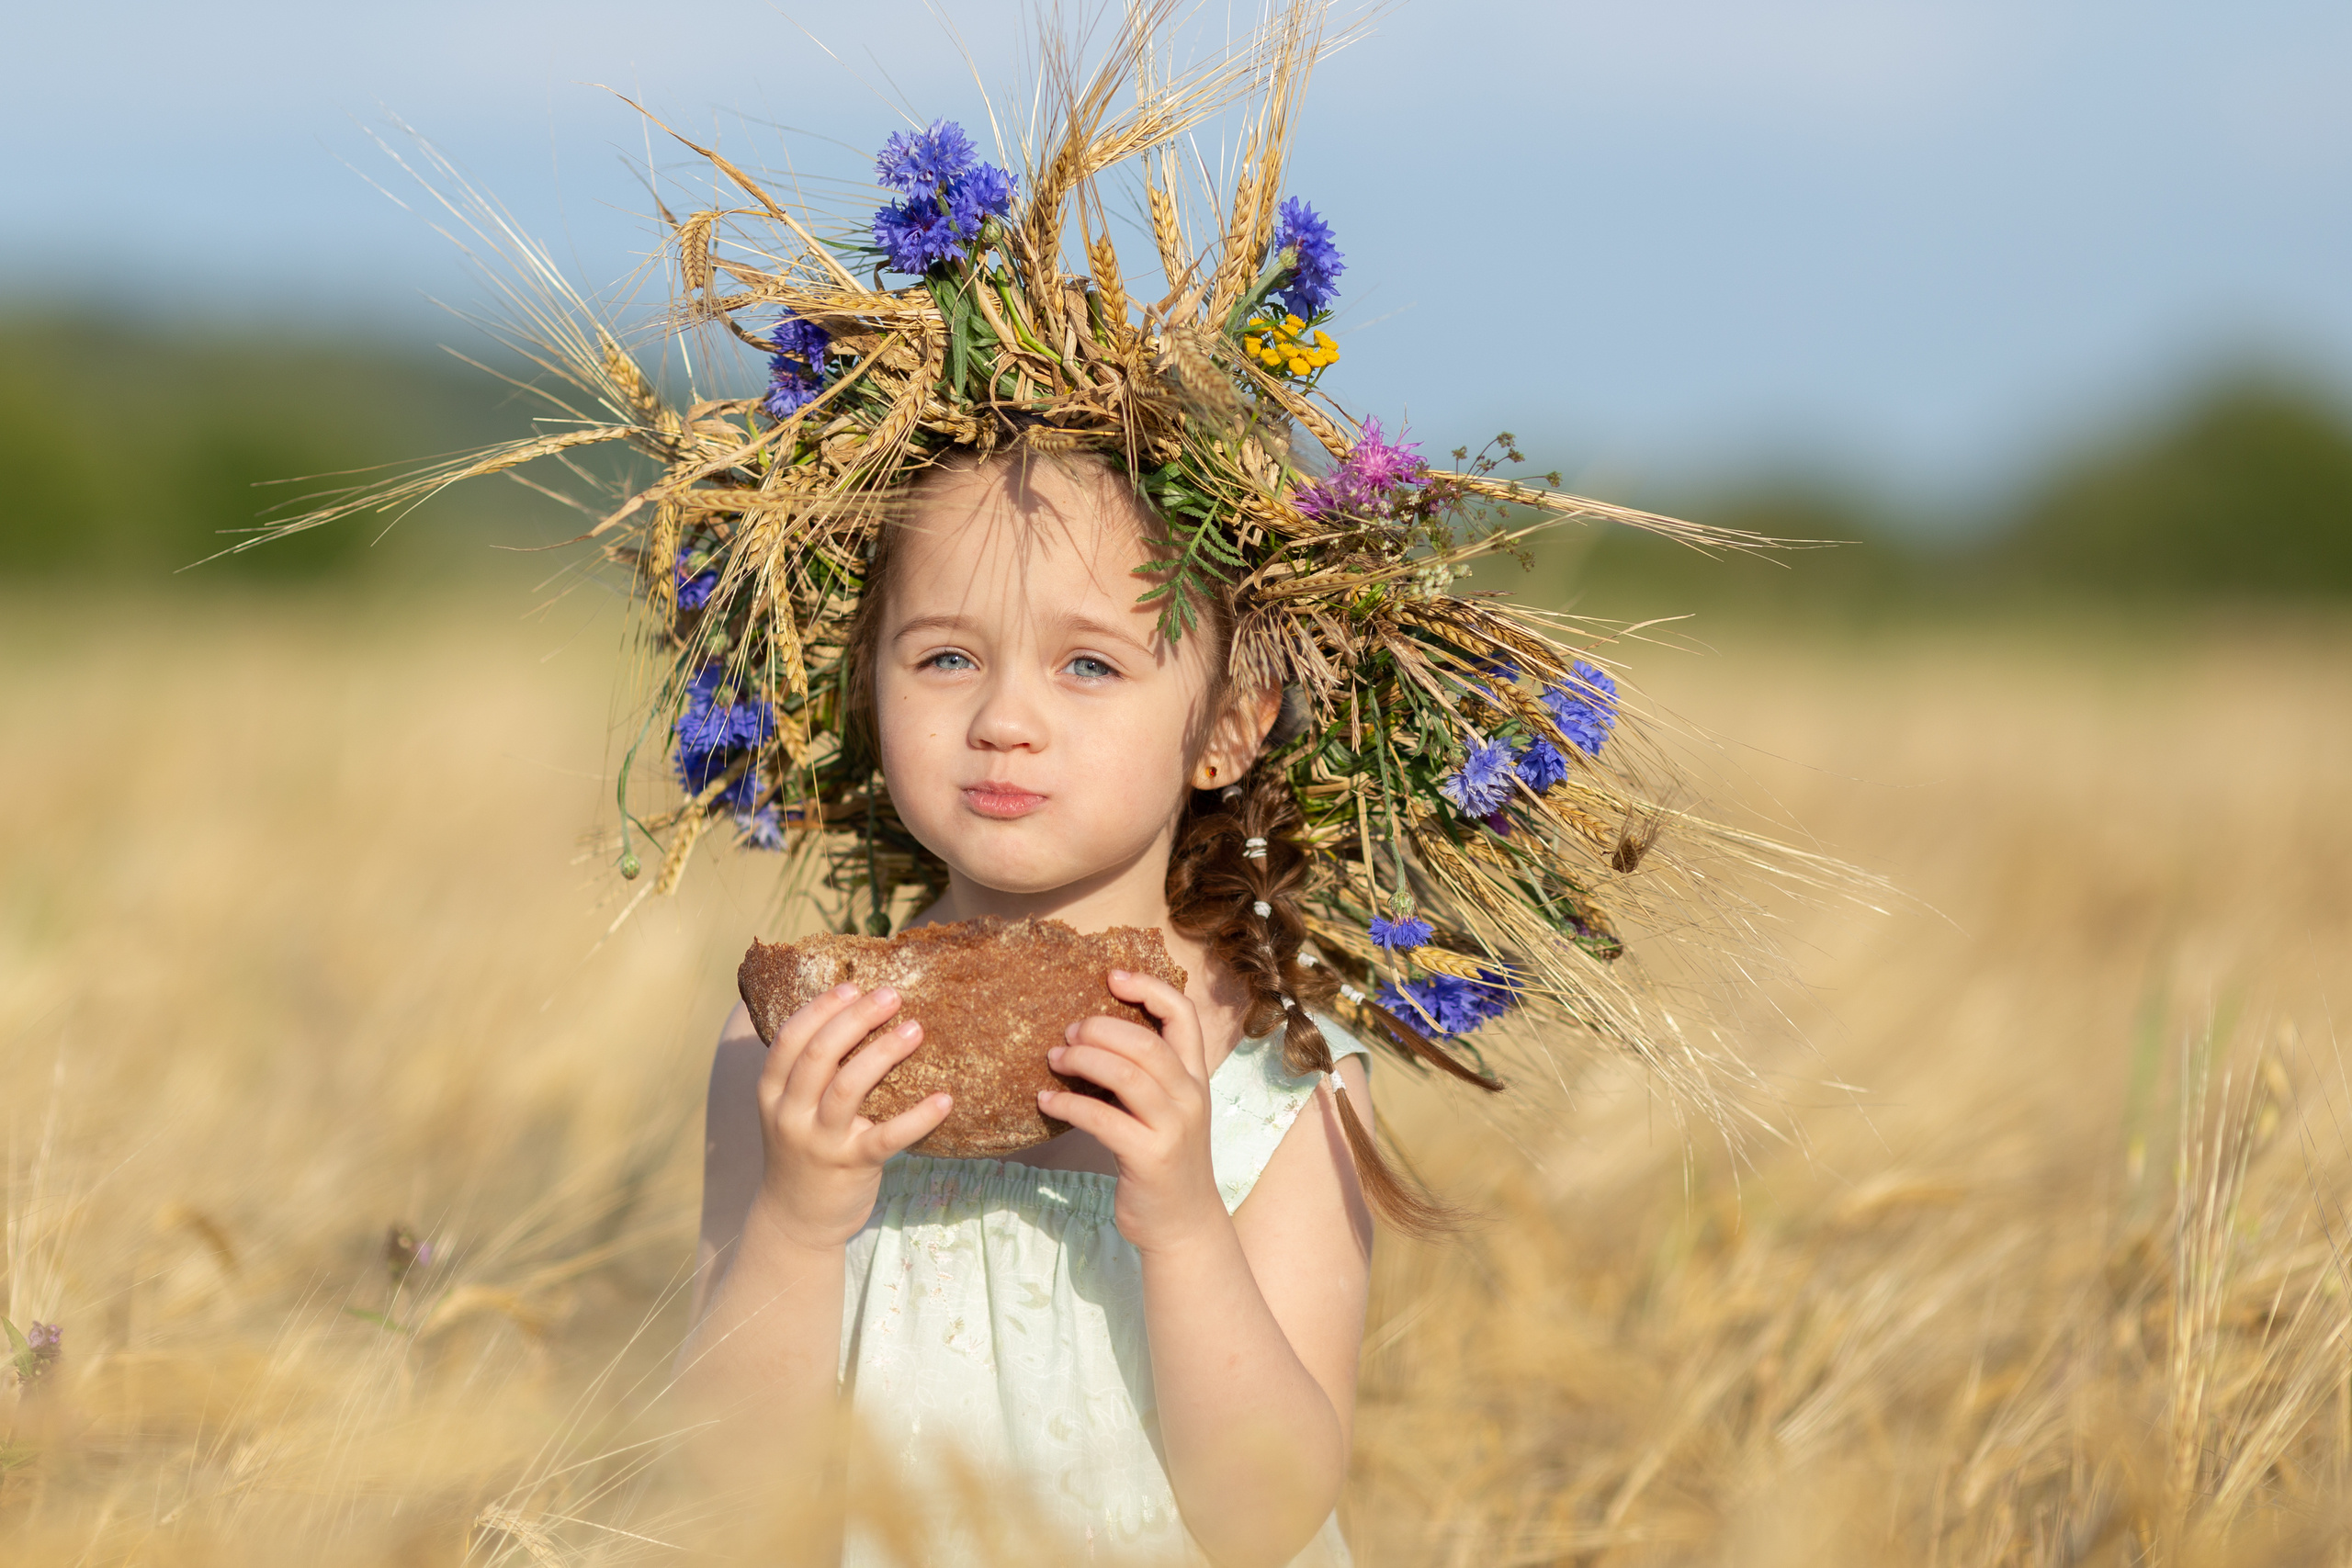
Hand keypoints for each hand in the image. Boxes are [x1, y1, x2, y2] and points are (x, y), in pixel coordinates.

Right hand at [750, 984, 951, 1252]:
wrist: (795, 1220)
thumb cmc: (803, 1151)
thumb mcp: (790, 1110)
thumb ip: (810, 1073)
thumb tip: (855, 1015)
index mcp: (773, 1093)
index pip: (790, 1039)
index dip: (820, 1009)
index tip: (851, 986)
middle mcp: (791, 1114)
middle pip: (820, 1054)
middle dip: (856, 1019)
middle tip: (891, 996)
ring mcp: (820, 1142)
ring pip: (849, 1088)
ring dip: (883, 1053)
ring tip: (915, 1029)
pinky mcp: (852, 1166)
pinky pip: (888, 1137)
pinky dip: (918, 1117)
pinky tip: (944, 1100)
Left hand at [1039, 969, 1227, 1253]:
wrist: (1182, 1225)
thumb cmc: (1163, 1161)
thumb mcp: (1164, 1111)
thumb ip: (1144, 1075)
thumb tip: (1089, 1036)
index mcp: (1195, 1078)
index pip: (1184, 1015)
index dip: (1149, 987)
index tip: (1111, 976)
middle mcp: (1191, 1097)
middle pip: (1147, 1042)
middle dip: (1100, 1028)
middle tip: (1067, 1033)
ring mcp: (1173, 1128)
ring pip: (1127, 1075)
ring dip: (1083, 1060)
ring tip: (1054, 1059)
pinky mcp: (1150, 1157)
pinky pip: (1102, 1119)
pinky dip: (1067, 1105)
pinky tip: (1046, 1102)